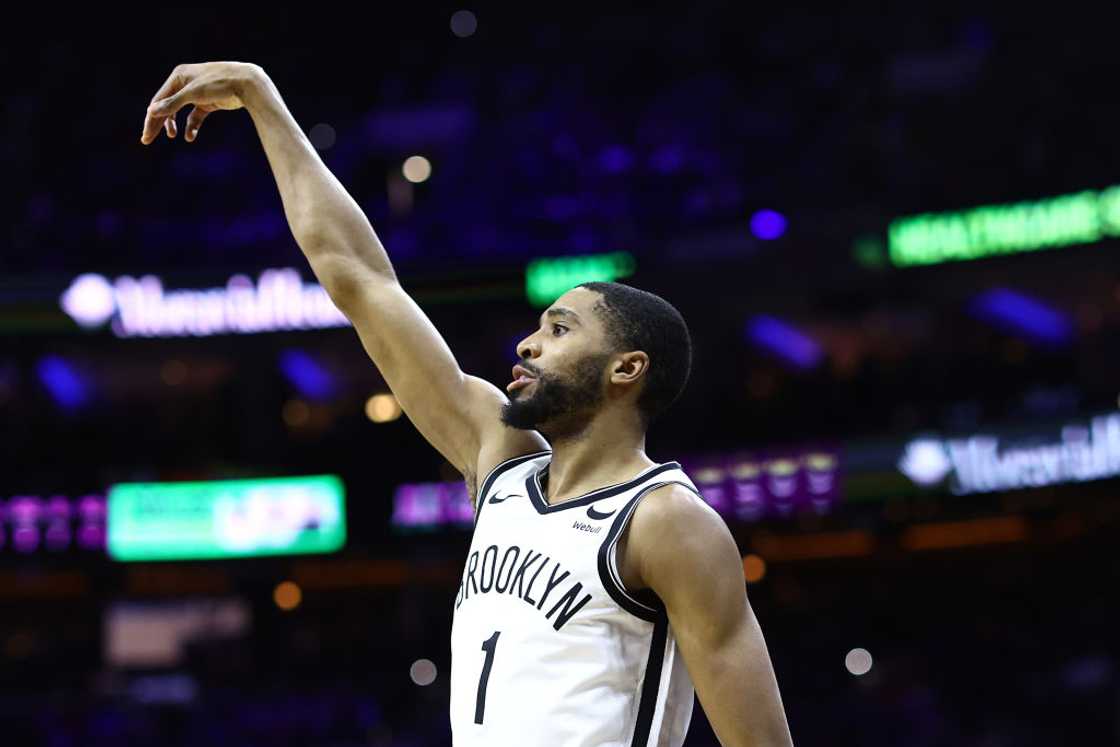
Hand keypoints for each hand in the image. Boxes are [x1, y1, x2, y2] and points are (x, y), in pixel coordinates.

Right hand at [141, 62, 261, 144]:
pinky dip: (192, 126)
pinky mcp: (209, 102)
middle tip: (148, 140)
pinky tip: (190, 137)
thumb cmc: (219, 84)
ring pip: (180, 111)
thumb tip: (152, 111)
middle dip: (159, 123)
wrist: (247, 83)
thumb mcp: (193, 94)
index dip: (151, 119)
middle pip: (167, 106)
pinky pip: (195, 116)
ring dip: (174, 124)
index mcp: (178, 76)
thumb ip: (173, 103)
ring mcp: (197, 93)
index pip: (159, 101)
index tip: (146, 136)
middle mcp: (185, 83)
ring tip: (173, 136)